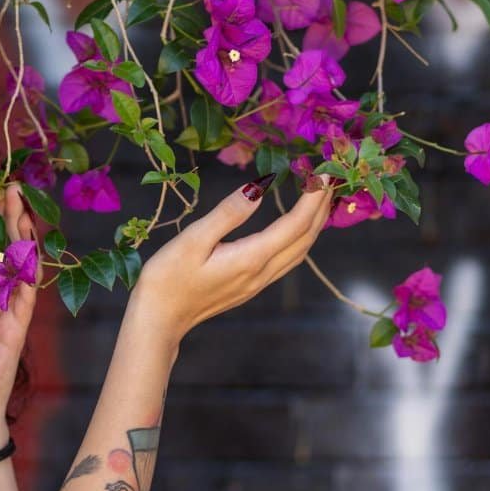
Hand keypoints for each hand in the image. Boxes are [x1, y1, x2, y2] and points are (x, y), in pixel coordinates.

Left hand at [0, 182, 38, 454]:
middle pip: (6, 252)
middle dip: (9, 219)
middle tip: (10, 186)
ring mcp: (5, 317)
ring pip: (21, 269)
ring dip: (23, 239)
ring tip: (22, 207)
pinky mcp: (13, 336)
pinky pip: (25, 302)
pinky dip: (29, 277)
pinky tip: (30, 254)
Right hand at [134, 175, 334, 345]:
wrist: (159, 318)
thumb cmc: (168, 278)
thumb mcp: (192, 240)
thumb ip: (228, 214)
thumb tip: (258, 188)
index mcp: (251, 258)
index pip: (295, 224)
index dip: (313, 198)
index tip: (323, 172)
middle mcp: (262, 272)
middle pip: (306, 238)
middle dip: (322, 208)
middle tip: (330, 178)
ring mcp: (258, 282)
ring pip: (300, 251)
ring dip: (315, 224)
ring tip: (320, 199)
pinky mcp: (250, 286)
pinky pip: (288, 260)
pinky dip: (301, 238)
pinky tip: (296, 229)